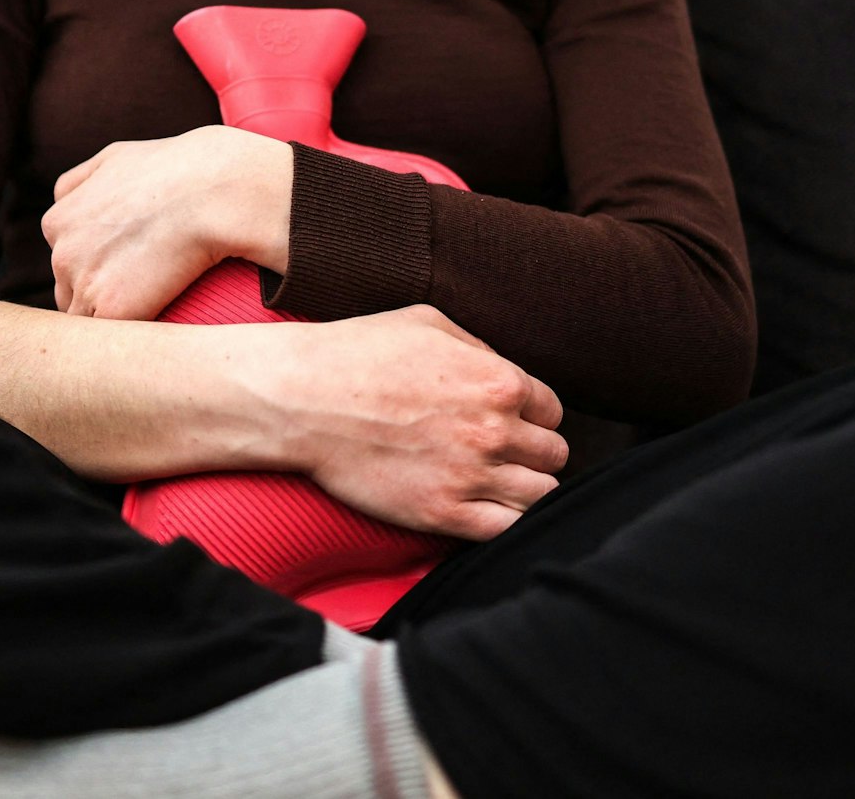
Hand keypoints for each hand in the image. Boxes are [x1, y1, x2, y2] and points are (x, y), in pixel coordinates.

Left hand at [45, 124, 291, 319]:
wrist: (213, 191)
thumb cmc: (173, 170)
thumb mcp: (113, 159)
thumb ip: (80, 182)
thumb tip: (65, 198)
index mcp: (58, 222)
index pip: (64, 260)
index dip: (92, 267)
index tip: (121, 268)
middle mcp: (62, 254)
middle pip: (69, 291)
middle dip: (96, 292)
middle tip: (138, 288)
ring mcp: (84, 284)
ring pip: (85, 317)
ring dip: (109, 316)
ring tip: (147, 307)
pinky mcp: (113, 310)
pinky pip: (109, 335)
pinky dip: (127, 332)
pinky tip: (154, 317)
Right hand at [243, 304, 567, 540]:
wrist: (302, 399)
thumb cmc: (357, 353)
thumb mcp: (428, 323)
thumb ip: (480, 349)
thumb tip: (504, 372)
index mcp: (499, 382)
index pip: (552, 412)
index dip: (533, 417)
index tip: (508, 423)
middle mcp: (495, 430)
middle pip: (553, 456)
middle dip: (532, 454)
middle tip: (501, 454)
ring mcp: (471, 475)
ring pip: (541, 497)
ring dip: (524, 490)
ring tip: (496, 484)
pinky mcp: (443, 513)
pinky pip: (507, 530)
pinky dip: (506, 523)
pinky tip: (485, 510)